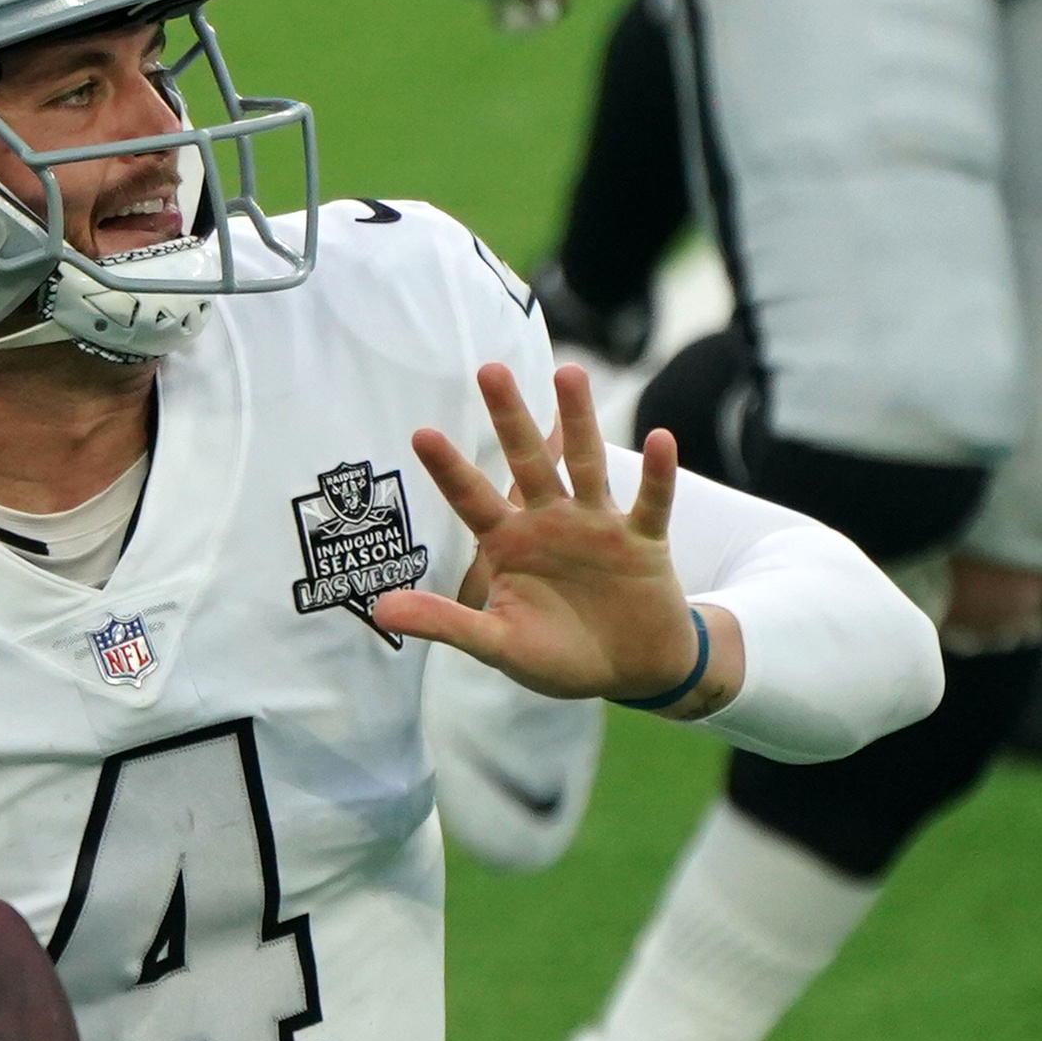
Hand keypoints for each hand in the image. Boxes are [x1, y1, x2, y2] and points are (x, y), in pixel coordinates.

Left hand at [373, 363, 734, 711]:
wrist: (630, 671)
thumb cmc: (558, 656)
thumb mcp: (497, 644)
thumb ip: (445, 623)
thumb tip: (379, 609)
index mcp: (509, 543)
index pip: (471, 499)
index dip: (449, 469)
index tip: (420, 433)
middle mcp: (550, 522)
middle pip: (527, 461)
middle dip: (509, 418)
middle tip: (489, 369)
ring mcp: (598, 526)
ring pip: (587, 464)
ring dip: (580, 421)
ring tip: (569, 372)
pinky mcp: (643, 541)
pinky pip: (651, 502)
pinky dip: (658, 474)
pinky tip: (662, 439)